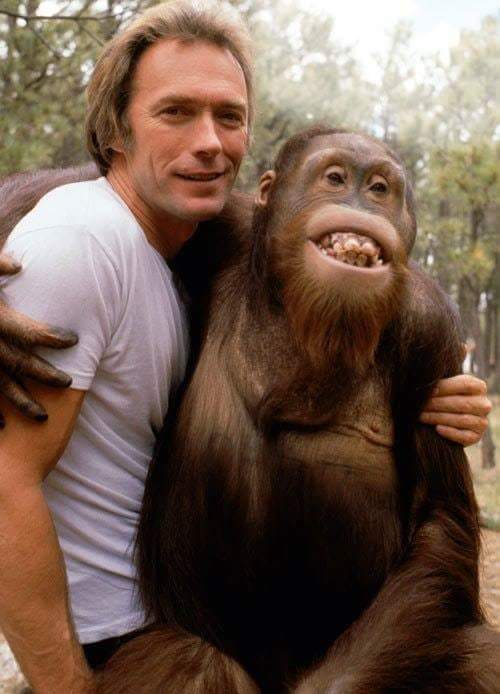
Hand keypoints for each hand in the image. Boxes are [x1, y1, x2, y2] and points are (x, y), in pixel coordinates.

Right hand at [0, 253, 76, 425]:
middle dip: (46, 375)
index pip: (30, 332)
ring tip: (41, 416)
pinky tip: (1, 424)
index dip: (53, 337)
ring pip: (1, 386)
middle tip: (67, 382)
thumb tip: (18, 265)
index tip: (73, 340)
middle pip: (21, 364)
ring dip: (22, 402)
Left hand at [419, 374, 491, 445]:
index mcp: (479, 387)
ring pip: (462, 420)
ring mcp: (482, 422)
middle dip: (438, 404)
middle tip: (420, 405)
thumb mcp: (445, 388)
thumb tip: (428, 388)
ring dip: (439, 418)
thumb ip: (440, 386)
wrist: (446, 419)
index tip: (429, 390)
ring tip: (421, 416)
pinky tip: (437, 428)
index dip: (446, 387)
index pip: (465, 385)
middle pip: (462, 404)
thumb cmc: (443, 398)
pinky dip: (450, 432)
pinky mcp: (476, 437)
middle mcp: (484, 405)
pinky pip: (464, 436)